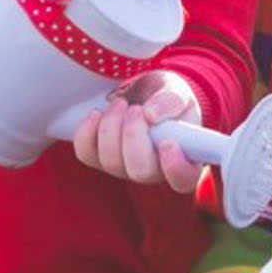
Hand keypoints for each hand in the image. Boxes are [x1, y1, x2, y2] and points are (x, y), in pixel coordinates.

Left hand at [73, 69, 202, 192]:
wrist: (142, 94)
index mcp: (185, 159)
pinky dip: (87, 131)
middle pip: (141, 172)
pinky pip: (86, 154)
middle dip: (134, 136)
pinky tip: (97, 113)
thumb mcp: (178, 92)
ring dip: (112, 126)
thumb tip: (151, 115)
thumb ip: (172, 101)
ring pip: (111, 162)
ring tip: (122, 104)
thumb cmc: (167, 98)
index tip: (168, 142)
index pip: (184, 180)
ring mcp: (125, 169)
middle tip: (136, 110)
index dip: (175, 168)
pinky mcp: (99, 160)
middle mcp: (155, 172)